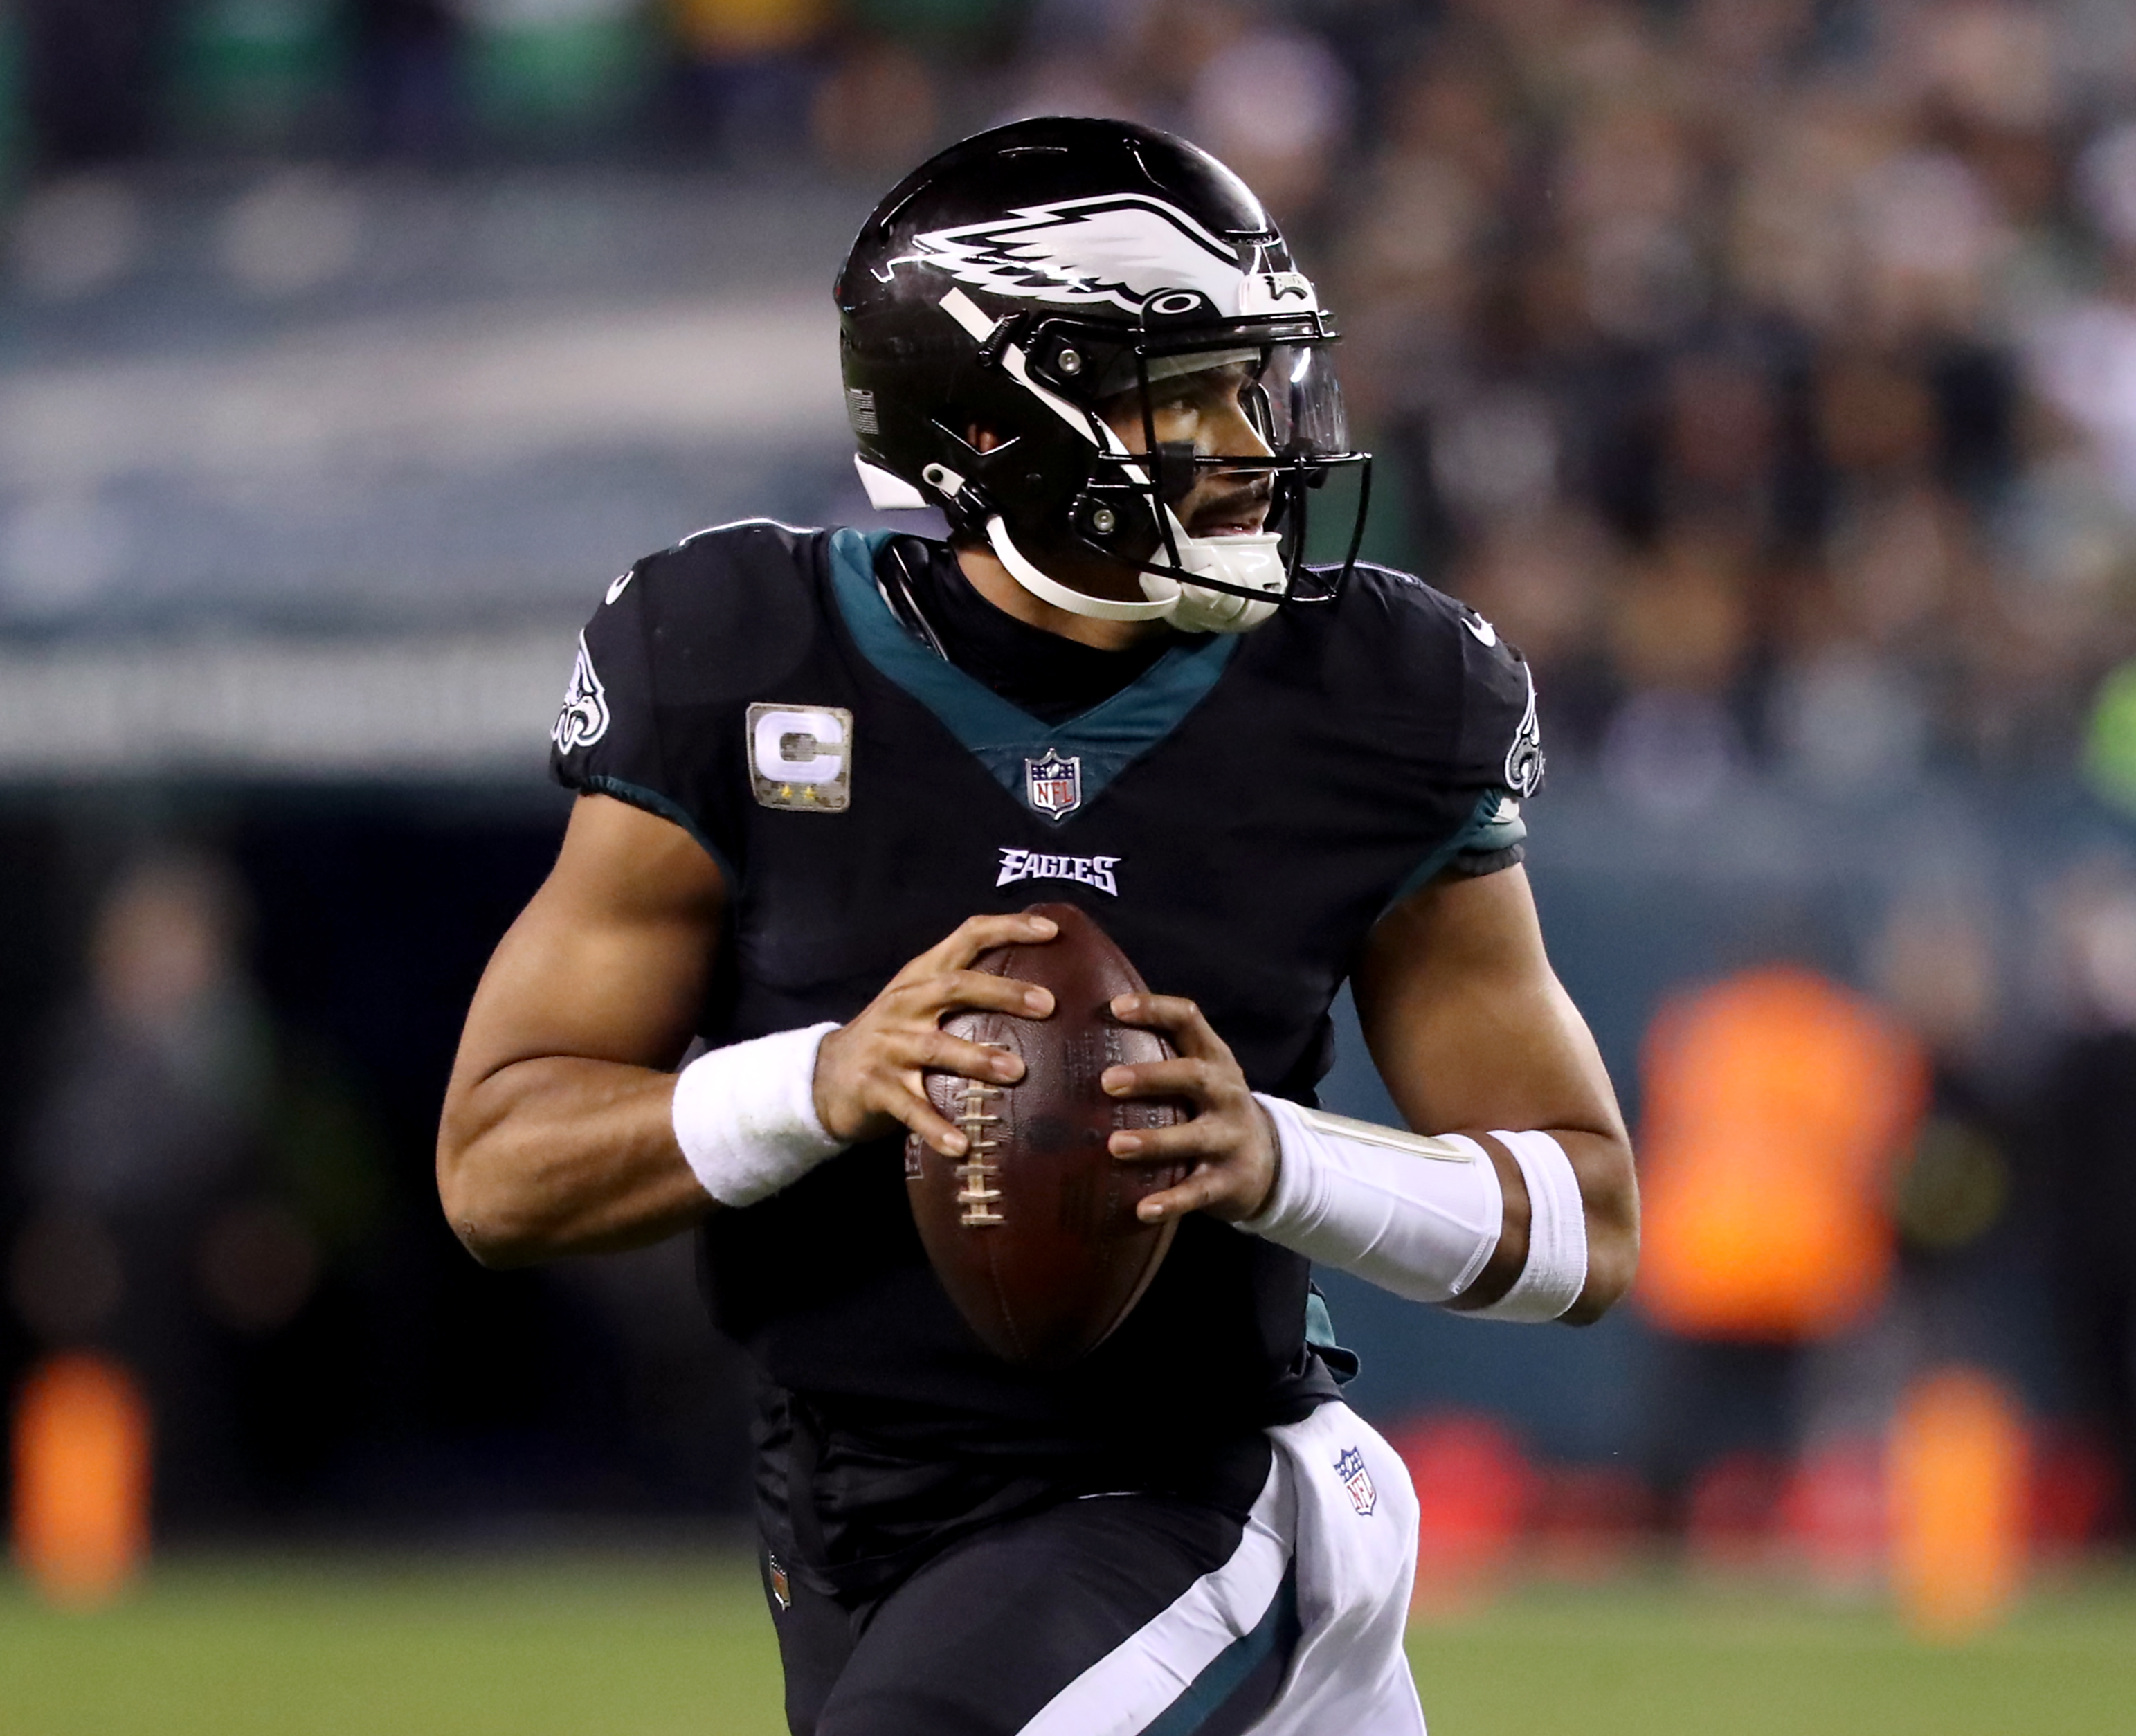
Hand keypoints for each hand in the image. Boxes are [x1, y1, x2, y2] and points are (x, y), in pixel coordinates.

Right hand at [813, 912, 1056, 1155]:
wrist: (825, 1077)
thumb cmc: (891, 1037)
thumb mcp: (920, 1003)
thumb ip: (963, 993)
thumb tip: (1041, 995)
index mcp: (921, 977)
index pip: (967, 936)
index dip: (1008, 927)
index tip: (1051, 929)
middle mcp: (906, 1004)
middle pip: (956, 986)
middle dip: (1003, 992)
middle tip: (1048, 1004)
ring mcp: (888, 1045)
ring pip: (937, 1047)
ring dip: (977, 1058)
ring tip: (1016, 1071)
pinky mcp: (876, 1087)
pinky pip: (911, 1109)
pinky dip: (937, 1128)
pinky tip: (962, 1146)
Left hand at [1102, 993, 1278, 1223]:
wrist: (1270, 1162)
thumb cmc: (1210, 1108)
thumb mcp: (1199, 1074)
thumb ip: (1160, 1052)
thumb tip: (1083, 1026)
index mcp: (1214, 1058)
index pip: (1188, 1019)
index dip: (1155, 1009)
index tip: (1115, 1007)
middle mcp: (1226, 1092)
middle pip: (1192, 1076)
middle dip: (1151, 1077)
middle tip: (1106, 1082)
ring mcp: (1230, 1137)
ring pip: (1194, 1137)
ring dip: (1154, 1141)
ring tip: (1115, 1145)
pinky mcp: (1229, 1180)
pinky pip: (1198, 1192)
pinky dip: (1171, 1202)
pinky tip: (1142, 1209)